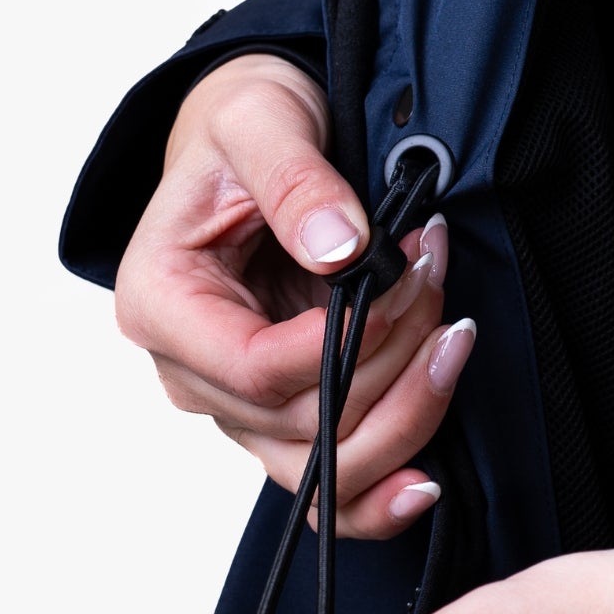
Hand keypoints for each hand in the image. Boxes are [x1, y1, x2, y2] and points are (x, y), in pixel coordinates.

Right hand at [115, 52, 476, 537]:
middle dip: (393, 355)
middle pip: (302, 422)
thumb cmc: (243, 128)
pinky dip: (381, 493)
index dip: (342, 344)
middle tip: (436, 272)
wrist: (252, 140)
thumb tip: (340, 247)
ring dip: (408, 408)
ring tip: (452, 332)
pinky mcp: (284, 417)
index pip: (255, 368)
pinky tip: (427, 479)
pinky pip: (330, 487)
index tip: (400, 281)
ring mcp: (238, 405)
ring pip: (325, 468)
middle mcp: (191, 370)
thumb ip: (295, 179)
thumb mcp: (260, 120)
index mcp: (161, 303)